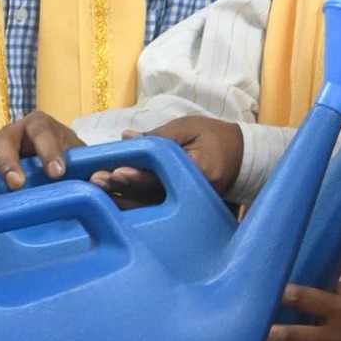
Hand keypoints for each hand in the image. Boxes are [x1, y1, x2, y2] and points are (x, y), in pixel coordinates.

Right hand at [0, 111, 84, 200]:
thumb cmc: (71, 160)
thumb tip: (99, 181)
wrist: (57, 164)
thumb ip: (92, 169)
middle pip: (4, 142)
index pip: (42, 132)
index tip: (57, 174)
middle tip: (17, 184)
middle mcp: (13, 134)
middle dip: (9, 163)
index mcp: (41, 126)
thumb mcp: (84, 160)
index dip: (49, 151)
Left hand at [89, 116, 244, 206]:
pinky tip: (110, 200)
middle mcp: (192, 197)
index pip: (163, 177)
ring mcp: (188, 209)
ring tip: (98, 190)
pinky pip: (154, 211)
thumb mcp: (190, 128)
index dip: (138, 176)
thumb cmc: (215, 137)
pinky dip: (132, 205)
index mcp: (199, 173)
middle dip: (122, 190)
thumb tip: (126, 138)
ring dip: (122, 200)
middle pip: (152, 197)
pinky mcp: (182, 212)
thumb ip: (158, 136)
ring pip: (150, 208)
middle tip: (97, 182)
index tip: (116, 171)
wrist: (243, 158)